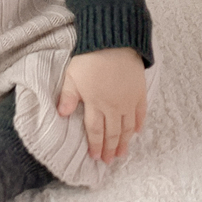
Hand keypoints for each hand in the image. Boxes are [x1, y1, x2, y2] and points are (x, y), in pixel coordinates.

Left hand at [56, 47, 146, 163]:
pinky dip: (138, 124)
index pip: (96, 131)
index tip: (95, 156)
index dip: (95, 145)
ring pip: (127, 127)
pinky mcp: (139, 92)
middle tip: (109, 161)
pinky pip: (141, 112)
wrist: (115, 41)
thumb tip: (61, 115)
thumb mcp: (72, 76)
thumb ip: (68, 96)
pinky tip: (136, 131)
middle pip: (112, 133)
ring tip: (122, 153)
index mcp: (95, 104)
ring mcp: (128, 100)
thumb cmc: (90, 57)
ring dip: (124, 142)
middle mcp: (113, 106)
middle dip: (110, 148)